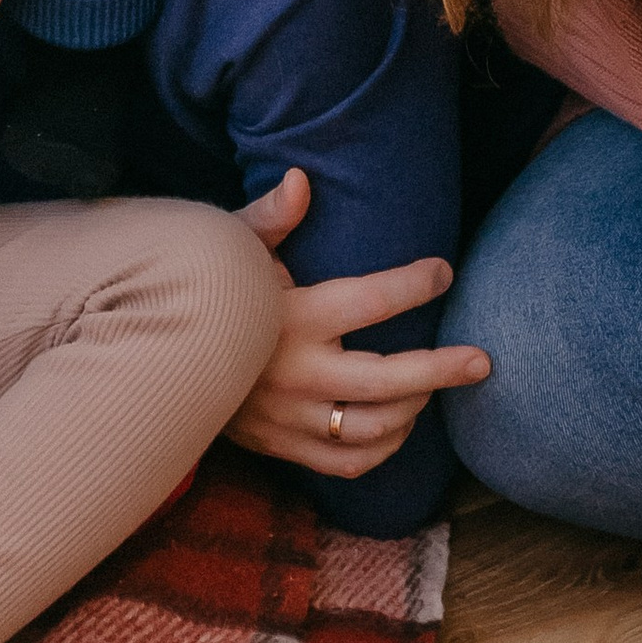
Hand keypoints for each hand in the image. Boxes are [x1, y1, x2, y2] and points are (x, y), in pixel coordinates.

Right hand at [223, 168, 488, 477]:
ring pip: (375, 427)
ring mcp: (292, 419)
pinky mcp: (284, 448)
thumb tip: (301, 179)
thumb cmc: (205, 297)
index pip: (369, 303)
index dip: (413, 284)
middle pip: (389, 381)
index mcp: (290, 317)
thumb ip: (269, 217)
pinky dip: (384, 450)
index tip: (443, 271)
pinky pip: (348, 463)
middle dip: (443, 368)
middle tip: (483, 359)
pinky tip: (401, 425)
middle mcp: (297, 374)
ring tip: (436, 384)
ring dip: (415, 409)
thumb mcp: (229, 250)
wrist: (159, 365)